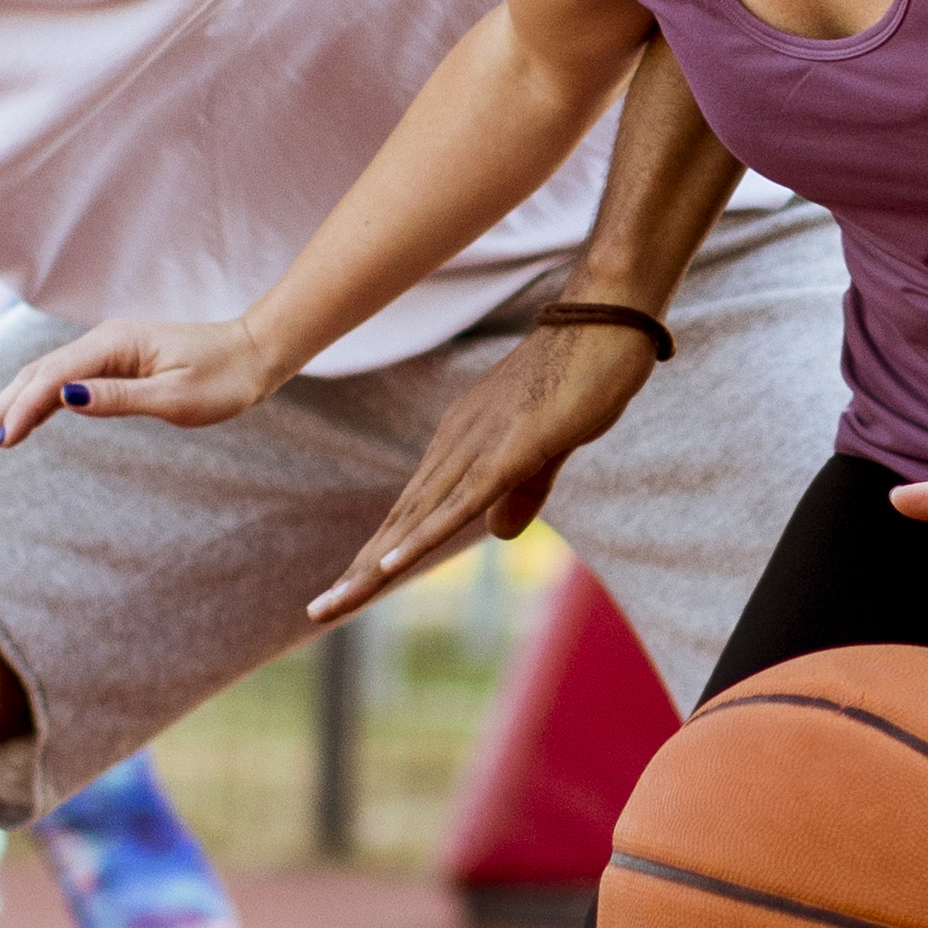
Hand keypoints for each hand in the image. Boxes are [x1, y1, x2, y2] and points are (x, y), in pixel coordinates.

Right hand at [0, 318, 272, 453]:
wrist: (252, 354)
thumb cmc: (223, 378)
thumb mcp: (175, 396)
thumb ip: (119, 398)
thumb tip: (66, 398)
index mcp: (113, 345)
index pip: (51, 378)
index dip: (21, 410)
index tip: (0, 442)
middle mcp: (102, 341)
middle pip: (35, 375)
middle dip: (0, 410)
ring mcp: (105, 351)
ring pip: (43, 377)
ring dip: (9, 407)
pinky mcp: (112, 363)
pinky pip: (62, 381)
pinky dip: (35, 402)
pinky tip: (19, 424)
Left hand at [302, 316, 662, 623]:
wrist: (609, 316)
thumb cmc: (583, 373)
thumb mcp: (549, 446)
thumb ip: (524, 491)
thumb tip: (499, 534)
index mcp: (461, 444)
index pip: (411, 511)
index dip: (379, 554)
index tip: (347, 591)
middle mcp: (456, 445)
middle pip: (399, 521)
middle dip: (358, 571)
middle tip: (318, 611)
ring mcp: (479, 446)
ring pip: (416, 518)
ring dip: (373, 565)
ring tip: (334, 605)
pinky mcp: (509, 449)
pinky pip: (460, 501)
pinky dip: (421, 535)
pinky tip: (389, 566)